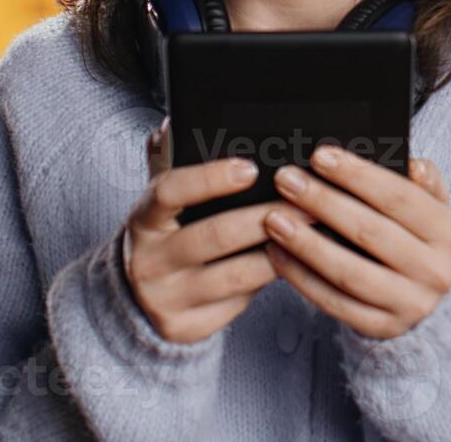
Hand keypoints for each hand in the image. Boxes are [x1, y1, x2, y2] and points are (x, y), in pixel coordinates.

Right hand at [122, 119, 314, 343]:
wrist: (136, 301)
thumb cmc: (165, 236)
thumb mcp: (161, 203)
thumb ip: (169, 162)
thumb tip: (174, 123)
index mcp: (143, 219)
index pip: (170, 191)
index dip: (209, 179)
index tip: (250, 168)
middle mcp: (148, 259)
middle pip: (214, 235)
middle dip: (265, 217)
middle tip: (307, 202)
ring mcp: (167, 298)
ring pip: (235, 274)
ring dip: (280, 251)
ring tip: (314, 232)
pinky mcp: (187, 327)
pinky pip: (239, 303)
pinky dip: (270, 281)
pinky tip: (297, 265)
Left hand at [263, 146, 450, 338]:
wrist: (434, 302)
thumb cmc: (418, 239)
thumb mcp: (432, 209)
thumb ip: (423, 183)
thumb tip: (411, 163)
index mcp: (447, 231)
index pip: (399, 197)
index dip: (358, 175)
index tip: (319, 156)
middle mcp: (434, 270)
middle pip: (369, 232)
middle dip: (322, 202)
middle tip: (286, 181)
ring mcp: (409, 304)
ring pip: (348, 272)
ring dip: (306, 243)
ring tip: (273, 219)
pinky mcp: (382, 328)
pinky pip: (334, 302)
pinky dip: (302, 277)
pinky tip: (278, 254)